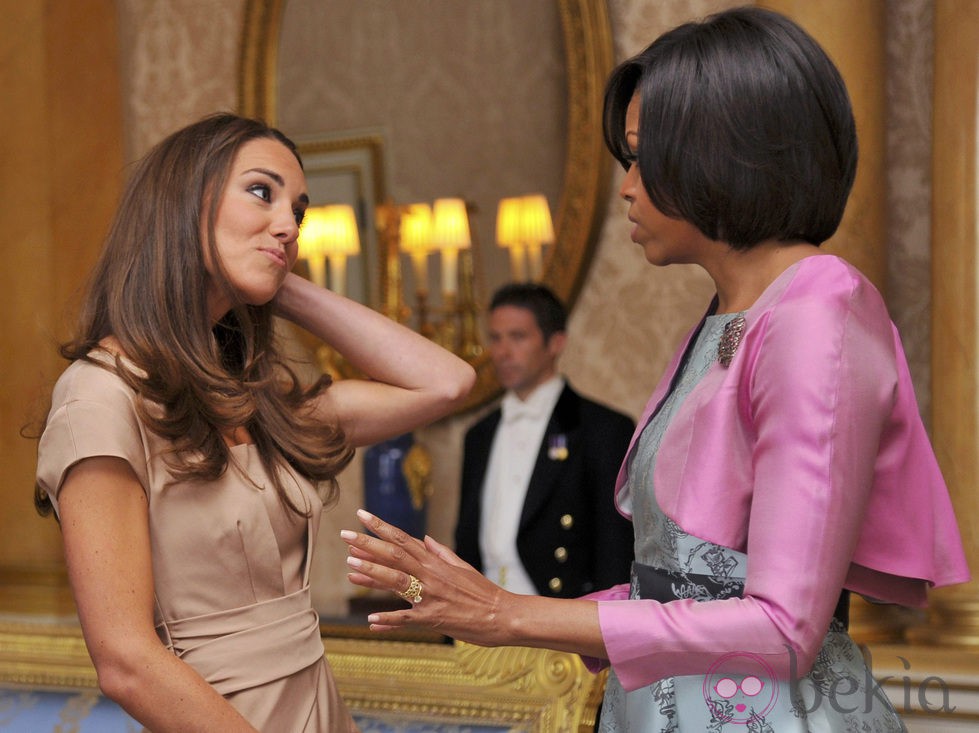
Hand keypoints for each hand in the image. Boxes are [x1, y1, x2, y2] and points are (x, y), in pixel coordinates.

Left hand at [341, 510, 514, 645]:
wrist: (503, 615)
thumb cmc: (484, 592)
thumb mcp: (463, 567)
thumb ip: (441, 553)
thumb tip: (426, 539)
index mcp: (436, 562)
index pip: (404, 539)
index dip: (381, 527)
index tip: (362, 515)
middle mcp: (431, 575)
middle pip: (395, 556)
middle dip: (369, 544)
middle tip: (346, 534)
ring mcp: (431, 597)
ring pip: (397, 582)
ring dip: (373, 573)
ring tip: (350, 565)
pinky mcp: (433, 619)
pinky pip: (407, 619)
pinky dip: (389, 619)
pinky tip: (371, 620)